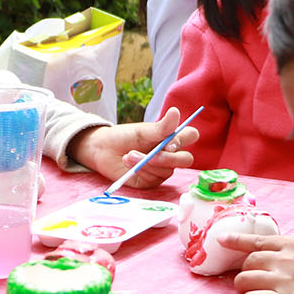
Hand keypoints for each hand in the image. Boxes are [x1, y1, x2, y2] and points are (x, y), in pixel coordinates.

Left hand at [66, 106, 196, 187]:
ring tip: (128, 155)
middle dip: (167, 158)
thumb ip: (160, 127)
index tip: (168, 141)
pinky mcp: (151, 181)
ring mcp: (162, 169)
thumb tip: (175, 112)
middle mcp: (170, 154)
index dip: (184, 140)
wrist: (102, 150)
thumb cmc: (123, 137)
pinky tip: (129, 164)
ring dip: (147, 163)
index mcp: (171, 137)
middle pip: (186, 159)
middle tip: (150, 155)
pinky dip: (141, 171)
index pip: (191, 136)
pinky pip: (153, 179)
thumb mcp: (142, 131)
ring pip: (167, 171)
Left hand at [227, 233, 293, 293]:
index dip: (237, 241)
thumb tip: (268, 255)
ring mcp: (287, 278)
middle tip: (255, 285)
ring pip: (244, 280)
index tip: (222, 240)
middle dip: (246, 275)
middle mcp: (289, 258)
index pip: (258, 240)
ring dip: (246, 291)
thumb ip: (293, 253)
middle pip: (248, 262)